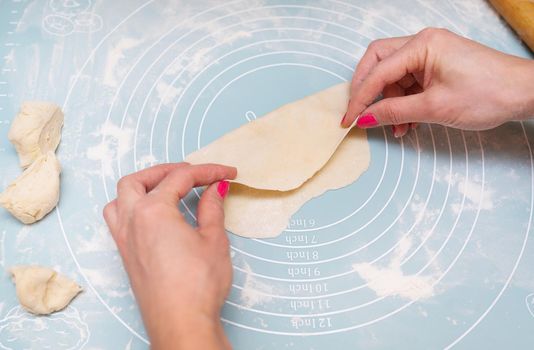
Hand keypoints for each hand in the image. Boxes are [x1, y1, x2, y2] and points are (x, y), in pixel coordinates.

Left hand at [103, 163, 236, 349]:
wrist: (181, 323)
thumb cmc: (198, 285)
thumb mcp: (213, 240)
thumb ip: (212, 208)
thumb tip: (215, 189)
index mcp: (153, 211)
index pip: (181, 179)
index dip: (207, 171)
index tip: (226, 173)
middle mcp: (132, 221)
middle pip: (139, 180)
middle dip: (166, 171)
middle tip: (192, 173)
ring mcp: (125, 239)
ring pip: (121, 198)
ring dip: (142, 185)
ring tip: (166, 187)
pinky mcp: (126, 255)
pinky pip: (119, 218)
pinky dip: (133, 205)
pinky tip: (154, 214)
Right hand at [341, 27, 533, 136]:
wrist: (523, 94)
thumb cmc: (487, 93)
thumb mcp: (434, 108)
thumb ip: (394, 112)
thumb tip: (365, 118)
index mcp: (422, 45)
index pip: (378, 71)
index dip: (360, 98)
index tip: (349, 119)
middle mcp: (423, 44)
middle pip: (379, 63)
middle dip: (368, 90)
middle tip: (360, 113)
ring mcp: (430, 54)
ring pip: (393, 76)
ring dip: (389, 103)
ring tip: (396, 128)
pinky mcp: (436, 67)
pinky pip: (408, 83)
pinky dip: (404, 103)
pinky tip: (407, 123)